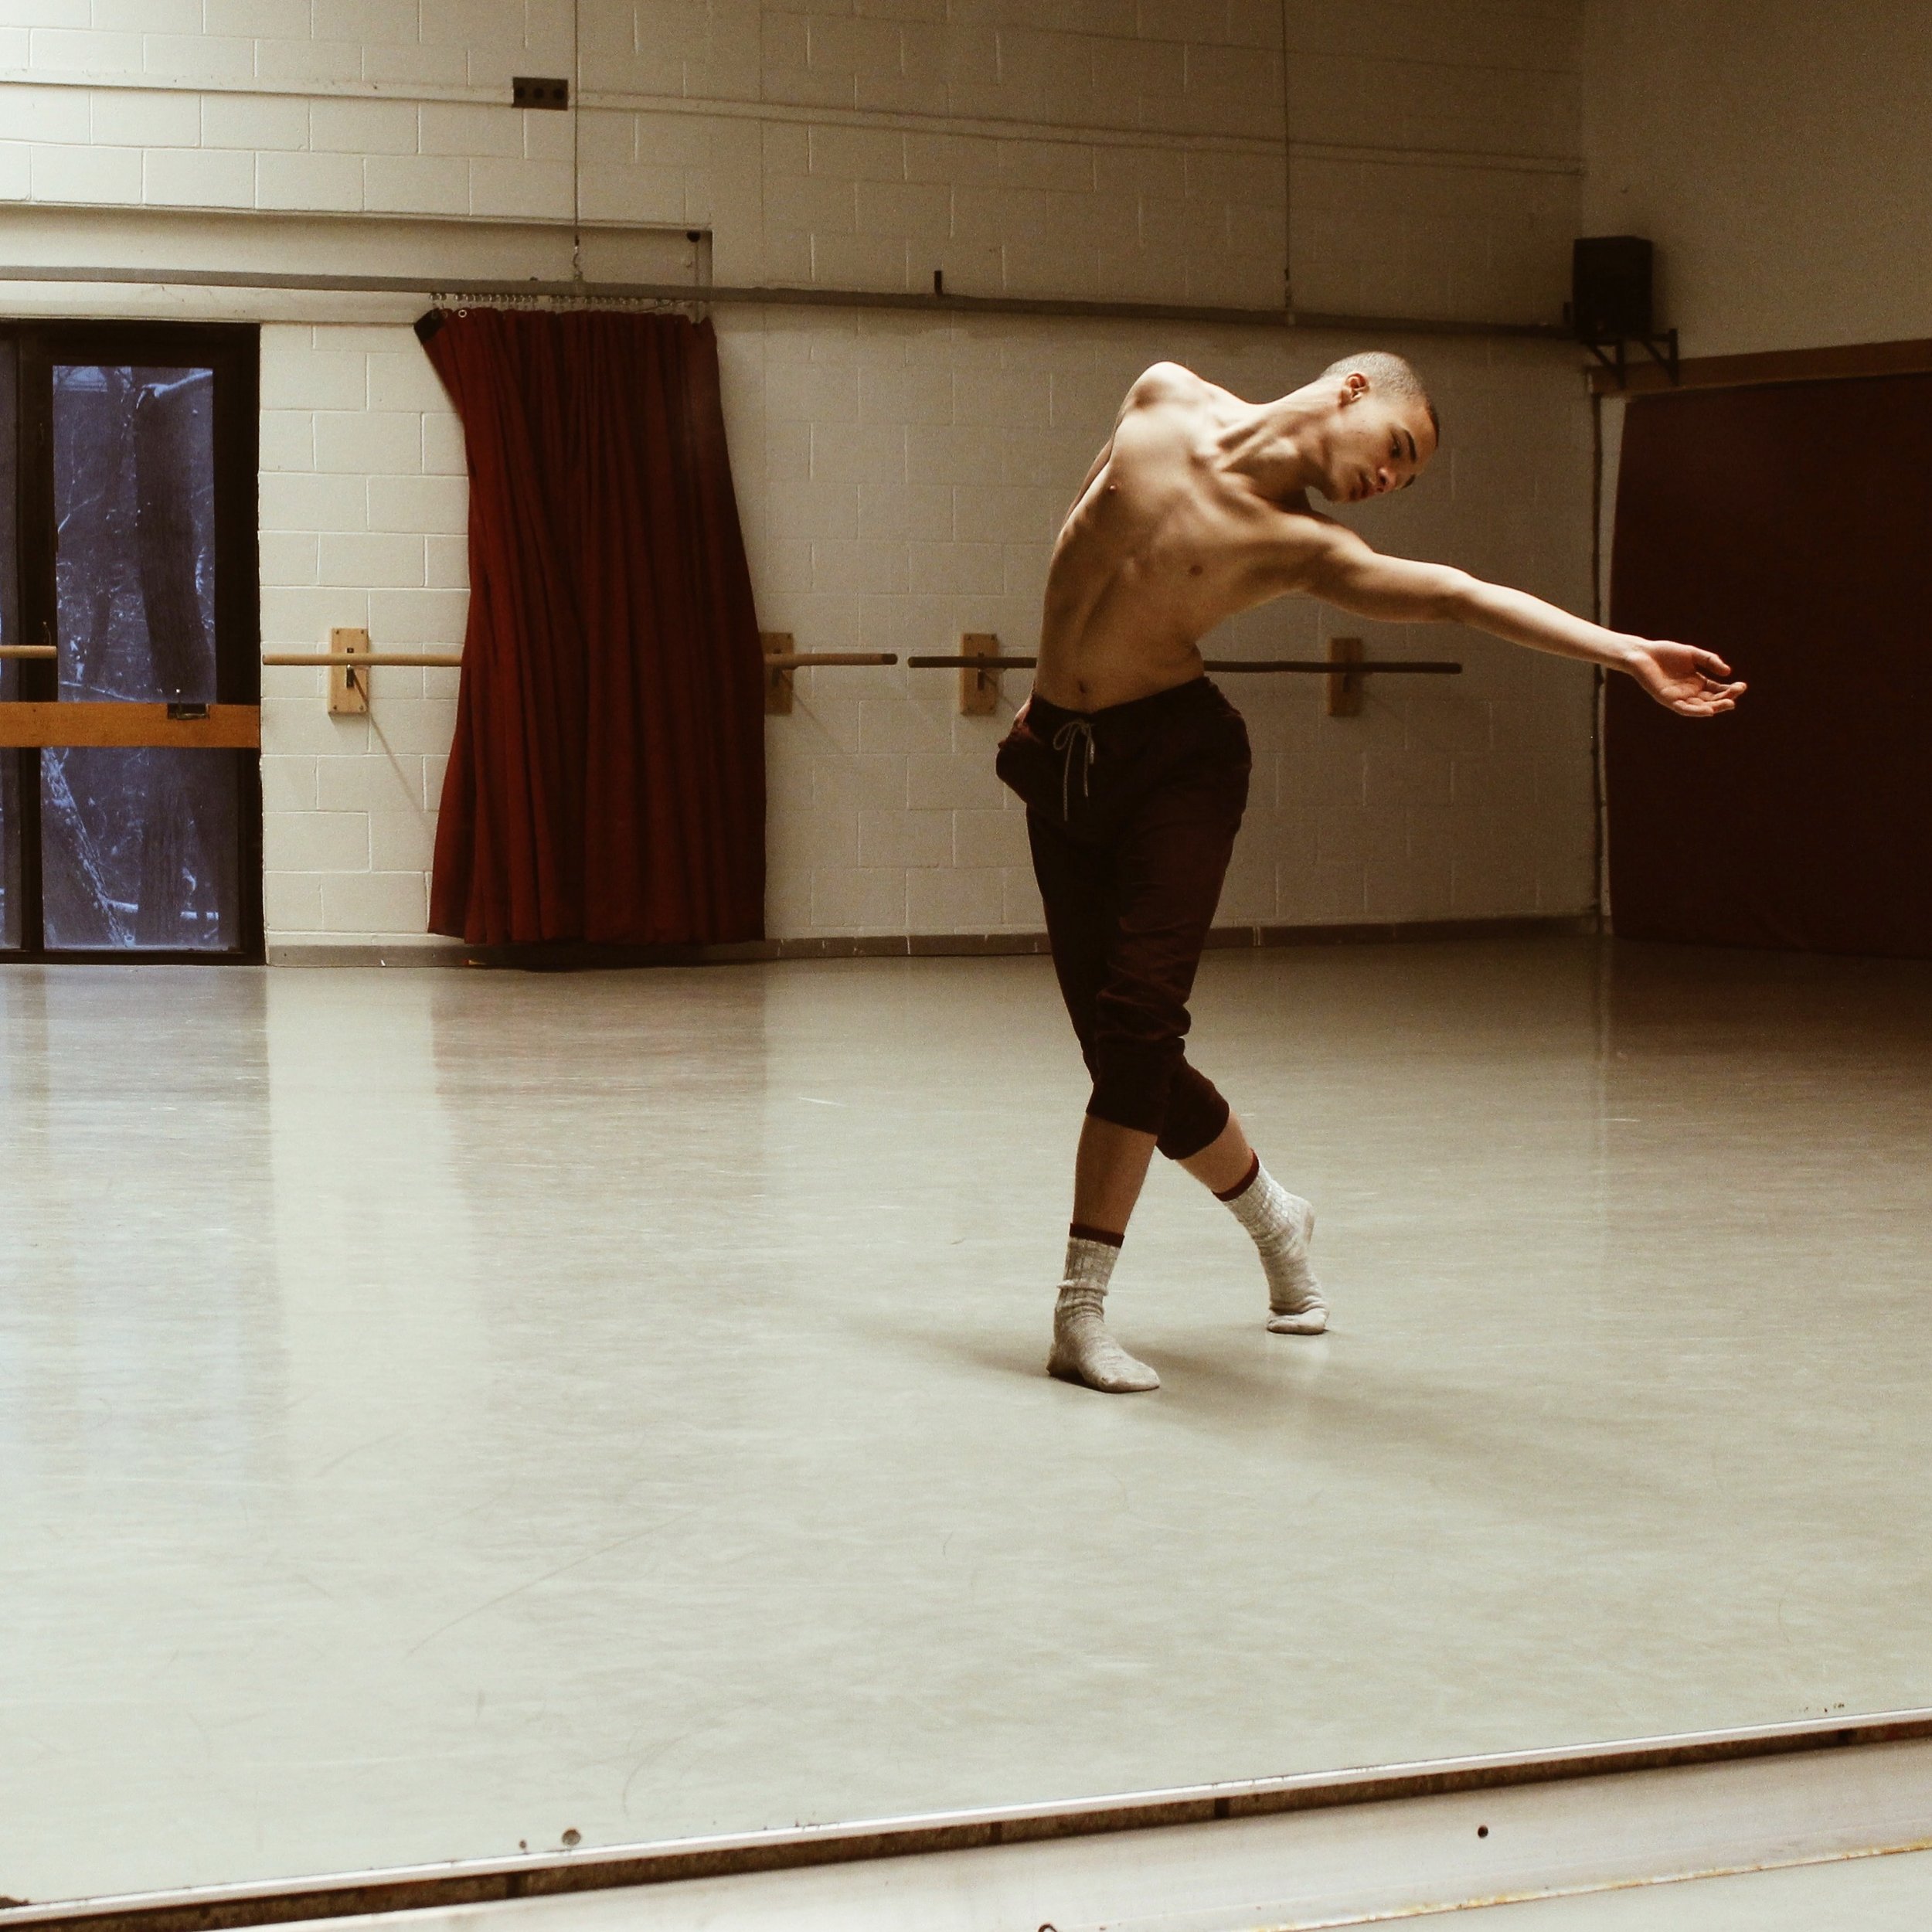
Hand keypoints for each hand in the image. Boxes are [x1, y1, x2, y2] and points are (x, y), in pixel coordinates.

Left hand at [1626, 639, 1746, 716]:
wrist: (1643, 653)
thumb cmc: (1666, 653)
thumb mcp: (1693, 654)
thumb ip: (1710, 661)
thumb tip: (1728, 672)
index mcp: (1697, 682)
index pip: (1717, 690)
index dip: (1730, 690)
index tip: (1742, 686)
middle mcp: (1690, 692)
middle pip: (1712, 700)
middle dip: (1726, 698)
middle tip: (1737, 693)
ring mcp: (1679, 697)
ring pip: (1700, 707)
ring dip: (1715, 707)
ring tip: (1729, 703)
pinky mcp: (1667, 699)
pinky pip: (1683, 708)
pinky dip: (1696, 711)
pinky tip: (1708, 711)